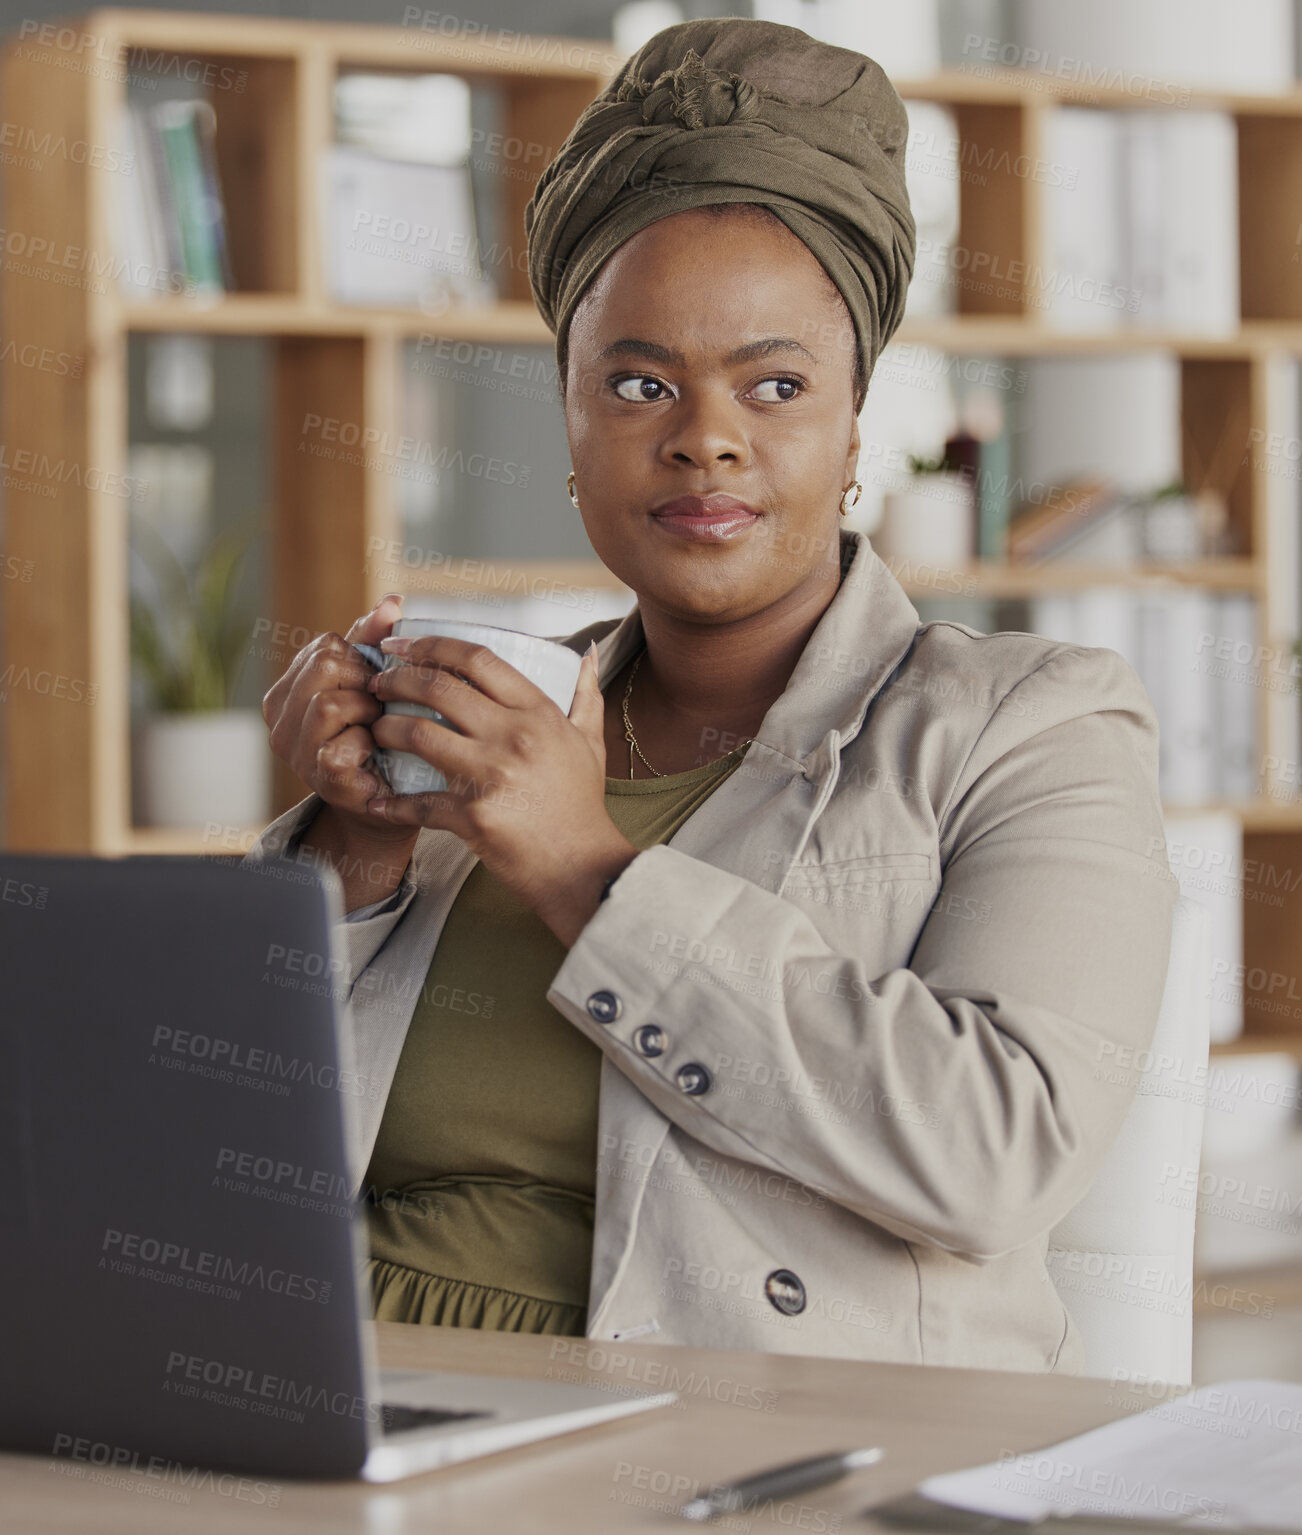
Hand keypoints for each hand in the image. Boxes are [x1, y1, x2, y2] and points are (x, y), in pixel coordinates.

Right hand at [261, 596, 420, 906]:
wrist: (388, 802)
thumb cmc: (379, 737)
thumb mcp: (371, 683)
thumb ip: (374, 642)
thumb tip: (392, 600)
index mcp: (287, 690)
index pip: (325, 645)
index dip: (362, 658)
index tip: (378, 680)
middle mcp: (279, 720)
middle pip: (324, 664)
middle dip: (365, 679)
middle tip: (382, 703)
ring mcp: (295, 752)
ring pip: (329, 702)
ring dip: (368, 711)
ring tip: (380, 726)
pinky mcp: (318, 778)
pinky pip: (343, 742)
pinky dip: (369, 743)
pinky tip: (377, 752)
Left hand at [365, 634, 637, 944]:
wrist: (583, 867)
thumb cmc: (582, 805)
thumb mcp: (590, 743)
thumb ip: (585, 694)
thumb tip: (588, 653)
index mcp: (539, 714)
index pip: (478, 660)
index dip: (433, 645)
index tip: (405, 645)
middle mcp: (514, 737)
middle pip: (438, 688)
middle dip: (396, 679)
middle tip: (377, 683)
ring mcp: (492, 775)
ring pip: (417, 735)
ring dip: (386, 729)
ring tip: (376, 730)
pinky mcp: (473, 816)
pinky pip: (418, 802)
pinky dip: (392, 803)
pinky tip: (378, 801)